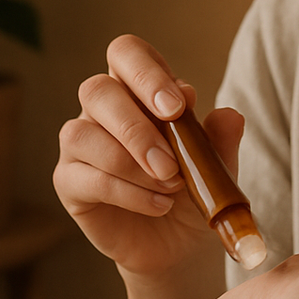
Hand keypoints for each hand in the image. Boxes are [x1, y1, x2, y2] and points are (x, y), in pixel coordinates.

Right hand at [53, 34, 244, 278]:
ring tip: (172, 187)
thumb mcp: (217, 166)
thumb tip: (229, 115)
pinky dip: (127, 192)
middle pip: (97, 90)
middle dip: (136, 127)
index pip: (126, 53)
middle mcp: (103, 109)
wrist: (179, 245)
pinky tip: (158, 205)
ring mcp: (80, 143)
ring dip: (132, 163)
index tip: (178, 107)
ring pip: (83, 133)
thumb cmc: (194, 192)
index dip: (147, 72)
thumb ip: (220, 139)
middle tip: (172, 164)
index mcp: (138, 89)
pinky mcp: (69, 181)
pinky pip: (86, 177)